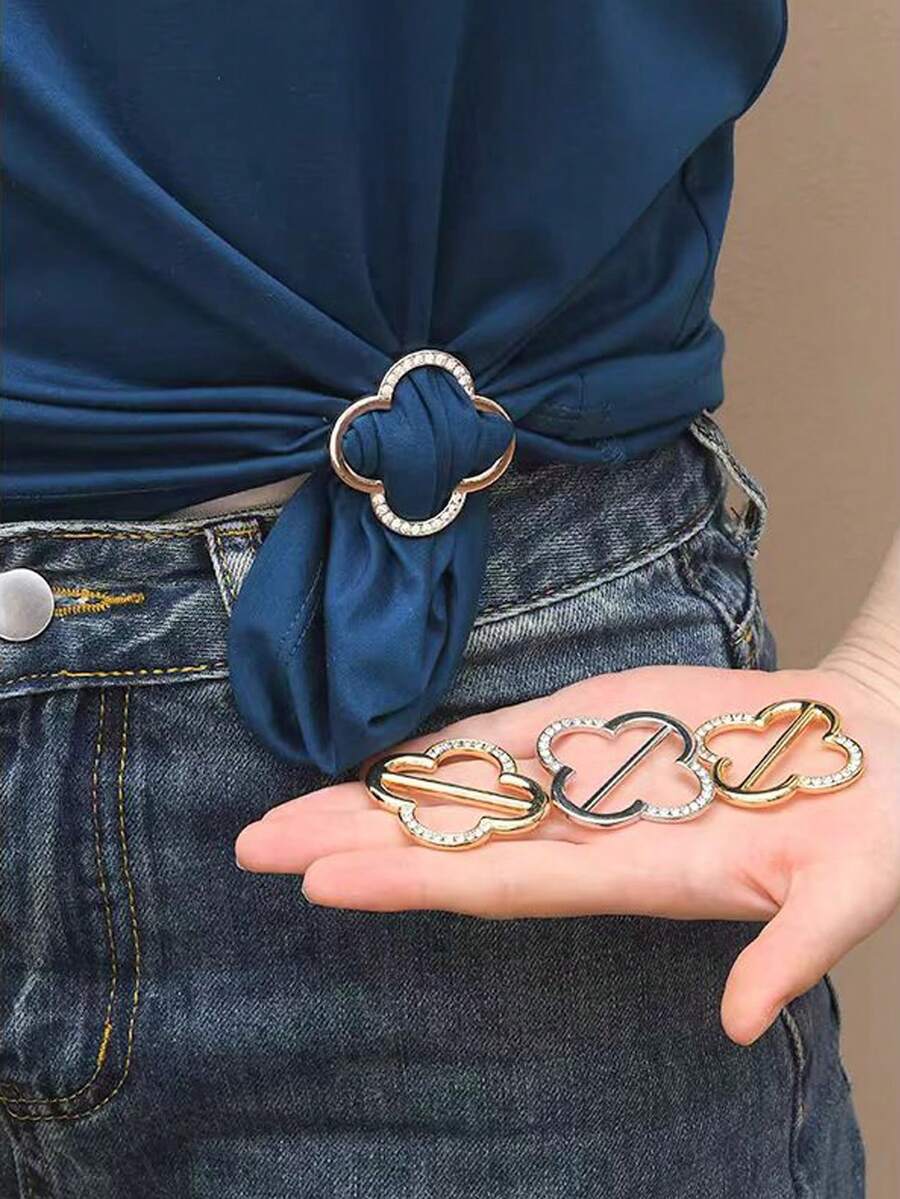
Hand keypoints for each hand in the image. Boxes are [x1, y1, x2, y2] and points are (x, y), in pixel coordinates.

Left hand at [235, 663, 899, 1044]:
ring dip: (374, 802)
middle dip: (353, 846)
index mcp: (638, 875)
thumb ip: (795, 952)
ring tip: (285, 812)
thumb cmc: (872, 829)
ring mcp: (592, 781)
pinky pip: (507, 743)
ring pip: (463, 793)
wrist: (879, 753)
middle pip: (452, 844)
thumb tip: (745, 1021)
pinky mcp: (605, 728)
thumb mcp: (847, 892)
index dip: (412, 882)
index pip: (501, 882)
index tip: (319, 881)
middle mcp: (594, 834)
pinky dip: (438, 753)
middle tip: (249, 848)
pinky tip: (381, 765)